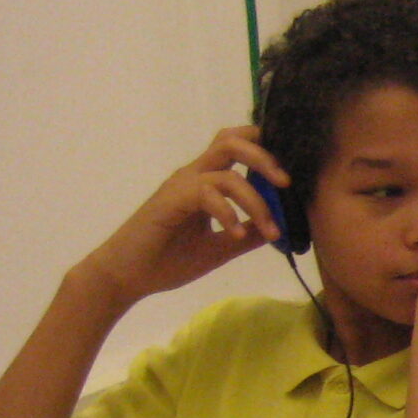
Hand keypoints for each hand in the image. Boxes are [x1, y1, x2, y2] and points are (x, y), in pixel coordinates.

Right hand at [78, 126, 287, 308]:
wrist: (128, 276)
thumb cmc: (168, 260)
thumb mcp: (220, 248)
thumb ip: (247, 235)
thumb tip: (279, 228)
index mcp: (205, 182)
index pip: (236, 148)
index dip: (264, 150)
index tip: (289, 175)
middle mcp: (194, 176)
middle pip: (231, 141)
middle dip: (265, 157)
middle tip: (287, 183)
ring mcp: (181, 186)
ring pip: (226, 171)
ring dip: (256, 199)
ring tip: (271, 230)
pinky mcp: (170, 201)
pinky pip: (206, 194)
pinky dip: (229, 213)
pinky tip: (237, 234)